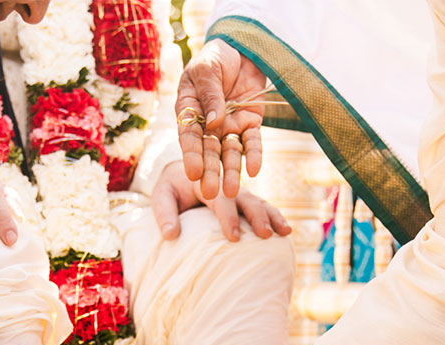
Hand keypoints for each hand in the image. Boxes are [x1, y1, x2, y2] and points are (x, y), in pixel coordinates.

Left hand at [150, 173, 291, 241]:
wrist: (183, 173)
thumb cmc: (172, 188)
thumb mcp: (162, 195)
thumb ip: (164, 214)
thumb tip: (170, 235)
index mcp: (206, 178)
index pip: (219, 197)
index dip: (228, 216)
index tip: (234, 236)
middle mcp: (227, 182)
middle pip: (245, 197)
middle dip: (256, 216)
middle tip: (264, 234)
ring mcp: (240, 190)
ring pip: (259, 201)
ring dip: (272, 216)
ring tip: (284, 232)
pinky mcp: (247, 199)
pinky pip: (264, 206)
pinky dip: (276, 217)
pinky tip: (286, 231)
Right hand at [175, 40, 269, 199]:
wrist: (242, 50)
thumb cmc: (216, 58)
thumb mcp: (207, 71)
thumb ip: (209, 94)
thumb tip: (213, 121)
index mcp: (189, 110)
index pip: (189, 135)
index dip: (191, 154)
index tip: (193, 173)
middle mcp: (208, 123)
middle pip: (209, 150)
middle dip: (210, 172)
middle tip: (210, 194)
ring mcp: (229, 125)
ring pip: (230, 152)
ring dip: (231, 171)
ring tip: (232, 193)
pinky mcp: (250, 123)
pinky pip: (252, 142)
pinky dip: (254, 155)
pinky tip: (255, 171)